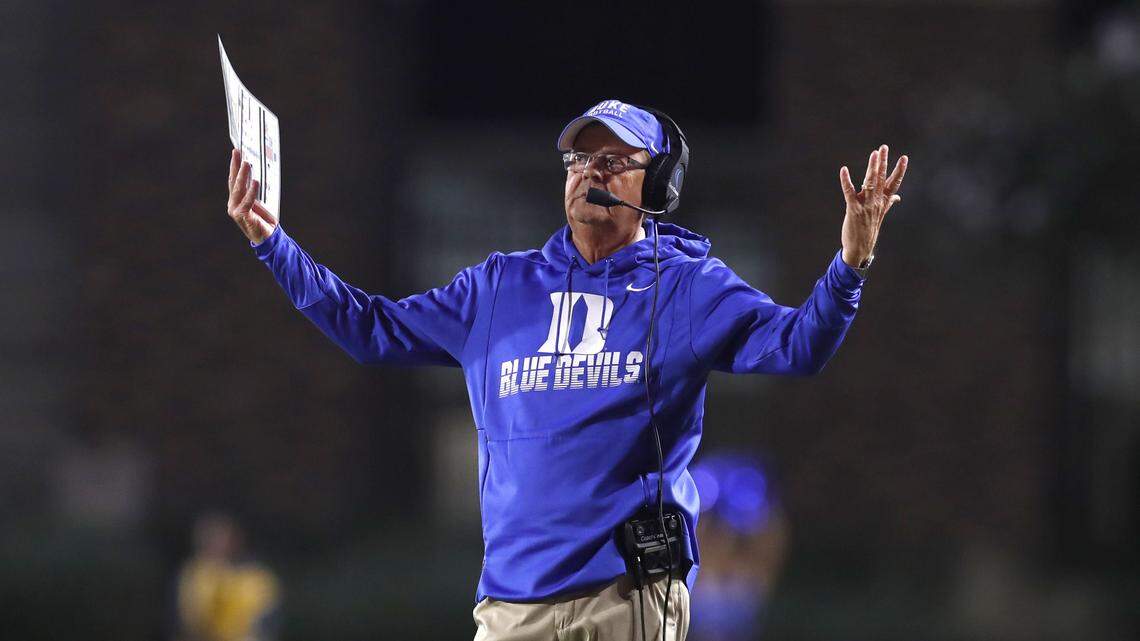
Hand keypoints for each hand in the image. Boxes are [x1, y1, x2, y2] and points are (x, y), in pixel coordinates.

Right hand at [227, 148, 276, 243]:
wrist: (268, 237)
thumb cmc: (265, 218)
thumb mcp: (260, 199)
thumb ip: (256, 188)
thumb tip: (259, 170)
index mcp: (236, 199)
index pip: (233, 179)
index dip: (234, 165)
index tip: (236, 151)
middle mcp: (233, 203)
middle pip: (233, 181)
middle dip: (236, 165)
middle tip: (239, 152)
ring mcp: (235, 210)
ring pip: (239, 189)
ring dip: (243, 175)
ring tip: (247, 163)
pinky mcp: (241, 216)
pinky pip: (247, 200)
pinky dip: (252, 191)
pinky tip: (255, 181)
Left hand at [838, 144, 907, 267]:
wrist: (860, 248)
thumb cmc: (869, 230)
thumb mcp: (880, 215)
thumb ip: (888, 203)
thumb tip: (897, 197)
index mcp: (883, 202)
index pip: (894, 184)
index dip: (899, 171)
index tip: (904, 158)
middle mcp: (876, 202)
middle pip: (881, 179)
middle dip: (883, 162)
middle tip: (884, 147)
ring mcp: (866, 206)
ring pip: (870, 182)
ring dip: (871, 167)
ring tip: (874, 153)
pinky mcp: (853, 209)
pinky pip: (849, 192)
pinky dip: (846, 181)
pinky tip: (844, 170)